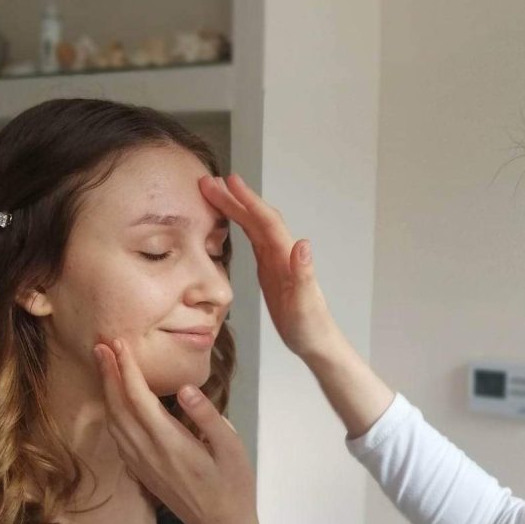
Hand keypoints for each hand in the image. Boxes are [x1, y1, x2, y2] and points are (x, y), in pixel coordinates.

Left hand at [94, 338, 272, 523]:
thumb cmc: (233, 486)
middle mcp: (148, 452)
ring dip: (107, 392)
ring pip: (114, 422)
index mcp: (170, 442)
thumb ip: (208, 417)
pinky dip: (112, 414)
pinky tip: (115, 405)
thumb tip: (186, 389)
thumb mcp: (232, 448)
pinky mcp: (142, 472)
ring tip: (106, 368)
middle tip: (101, 345)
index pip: (139, 398)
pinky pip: (118, 438)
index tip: (119, 344)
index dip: (127, 369)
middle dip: (109, 374)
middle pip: (118, 407)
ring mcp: (142, 464)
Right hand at [199, 174, 341, 360]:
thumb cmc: (311, 327)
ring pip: (254, 226)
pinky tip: (229, 221)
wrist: (316, 342)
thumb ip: (304, 274)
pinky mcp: (270, 270)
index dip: (248, 201)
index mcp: (288, 258)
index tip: (229, 182)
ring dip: (235, 208)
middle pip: (257, 218)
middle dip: (234, 199)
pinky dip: (240, 226)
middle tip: (207, 181)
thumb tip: (303, 244)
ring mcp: (276, 261)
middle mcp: (283, 254)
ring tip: (213, 192)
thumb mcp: (306, 305)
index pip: (267, 222)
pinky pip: (253, 240)